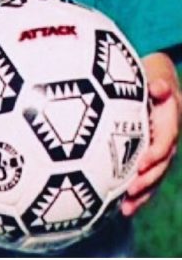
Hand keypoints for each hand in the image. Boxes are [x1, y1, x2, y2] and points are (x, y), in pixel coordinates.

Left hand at [121, 77, 179, 215]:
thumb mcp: (158, 81)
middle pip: (160, 168)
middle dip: (147, 182)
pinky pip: (145, 181)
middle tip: (131, 191)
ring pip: (153, 180)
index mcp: (170, 127)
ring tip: (126, 209)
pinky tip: (121, 208)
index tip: (140, 164)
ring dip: (141, 196)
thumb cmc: (154, 85)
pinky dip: (136, 195)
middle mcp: (167, 145)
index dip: (155, 155)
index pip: (165, 145)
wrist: (159, 90)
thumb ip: (159, 85)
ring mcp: (159, 156)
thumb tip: (158, 87)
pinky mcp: (149, 162)